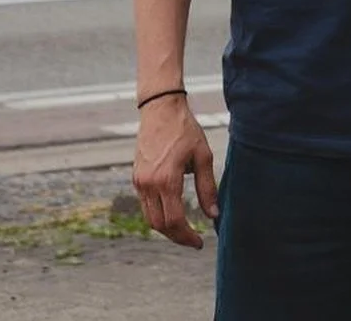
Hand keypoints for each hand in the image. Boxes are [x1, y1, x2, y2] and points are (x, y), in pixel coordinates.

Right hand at [133, 97, 218, 248]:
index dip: (187, 236)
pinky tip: (172, 212)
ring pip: (150, 218)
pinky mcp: (136, 177)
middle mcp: (149, 184)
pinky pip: (145, 205)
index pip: (174, 221)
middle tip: (193, 240)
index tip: (199, 242)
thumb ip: (208, 188)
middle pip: (159, 225)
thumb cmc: (185, 130)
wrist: (160, 109)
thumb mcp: (203, 156)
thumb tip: (214, 215)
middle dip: (177, 237)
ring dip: (166, 228)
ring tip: (184, 229)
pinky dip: (158, 214)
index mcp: (166, 180)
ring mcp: (139, 182)